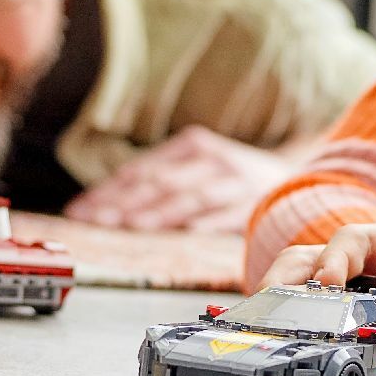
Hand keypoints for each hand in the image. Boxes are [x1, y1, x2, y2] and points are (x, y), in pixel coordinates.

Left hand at [63, 125, 299, 232]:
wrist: (295, 172)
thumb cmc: (234, 174)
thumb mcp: (199, 163)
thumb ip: (162, 175)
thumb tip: (108, 200)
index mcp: (192, 145)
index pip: (142, 169)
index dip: (109, 190)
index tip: (80, 211)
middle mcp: (211, 158)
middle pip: (160, 182)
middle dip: (124, 203)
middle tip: (95, 221)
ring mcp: (233, 180)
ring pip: (190, 196)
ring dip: (160, 212)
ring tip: (132, 225)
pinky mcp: (254, 202)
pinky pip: (227, 214)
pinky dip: (207, 222)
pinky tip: (188, 230)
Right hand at [258, 221, 375, 347]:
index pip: (358, 237)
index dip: (336, 256)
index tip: (326, 284)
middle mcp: (370, 261)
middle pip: (310, 256)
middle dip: (286, 280)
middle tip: (270, 312)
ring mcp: (348, 287)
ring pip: (295, 281)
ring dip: (275, 300)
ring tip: (259, 329)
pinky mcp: (338, 313)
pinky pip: (300, 310)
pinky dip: (282, 323)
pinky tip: (270, 346)